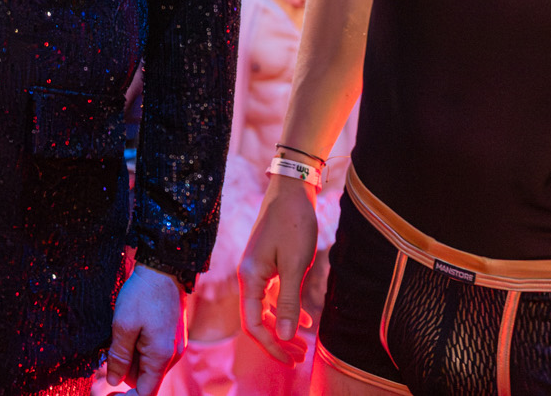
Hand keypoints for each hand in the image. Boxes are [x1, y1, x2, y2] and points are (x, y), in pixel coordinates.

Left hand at [106, 265, 181, 395]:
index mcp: (161, 357)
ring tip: (120, 333)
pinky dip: (138, 346)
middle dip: (125, 370)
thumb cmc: (143, 294)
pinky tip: (129, 328)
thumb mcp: (123, 325)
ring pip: (146, 365)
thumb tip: (114, 382)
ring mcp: (173, 346)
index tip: (107, 393)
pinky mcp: (171, 336)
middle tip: (108, 350)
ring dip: (130, 357)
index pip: (145, 393)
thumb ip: (119, 357)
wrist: (164, 267)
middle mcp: (172, 356)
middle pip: (144, 378)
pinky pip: (152, 352)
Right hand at [239, 175, 319, 365]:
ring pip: (265, 309)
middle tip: (299, 358)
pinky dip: (284, 310)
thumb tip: (284, 336)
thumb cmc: (293, 223)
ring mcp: (256, 269)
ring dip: (282, 328)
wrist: (292, 190)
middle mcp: (248, 276)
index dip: (271, 345)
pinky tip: (302, 320)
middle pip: (257, 320)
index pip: (253, 323)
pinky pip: (271, 295)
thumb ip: (288, 301)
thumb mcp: (295, 264)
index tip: (291, 359)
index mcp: (250, 277)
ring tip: (302, 346)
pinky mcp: (267, 263)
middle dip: (277, 341)